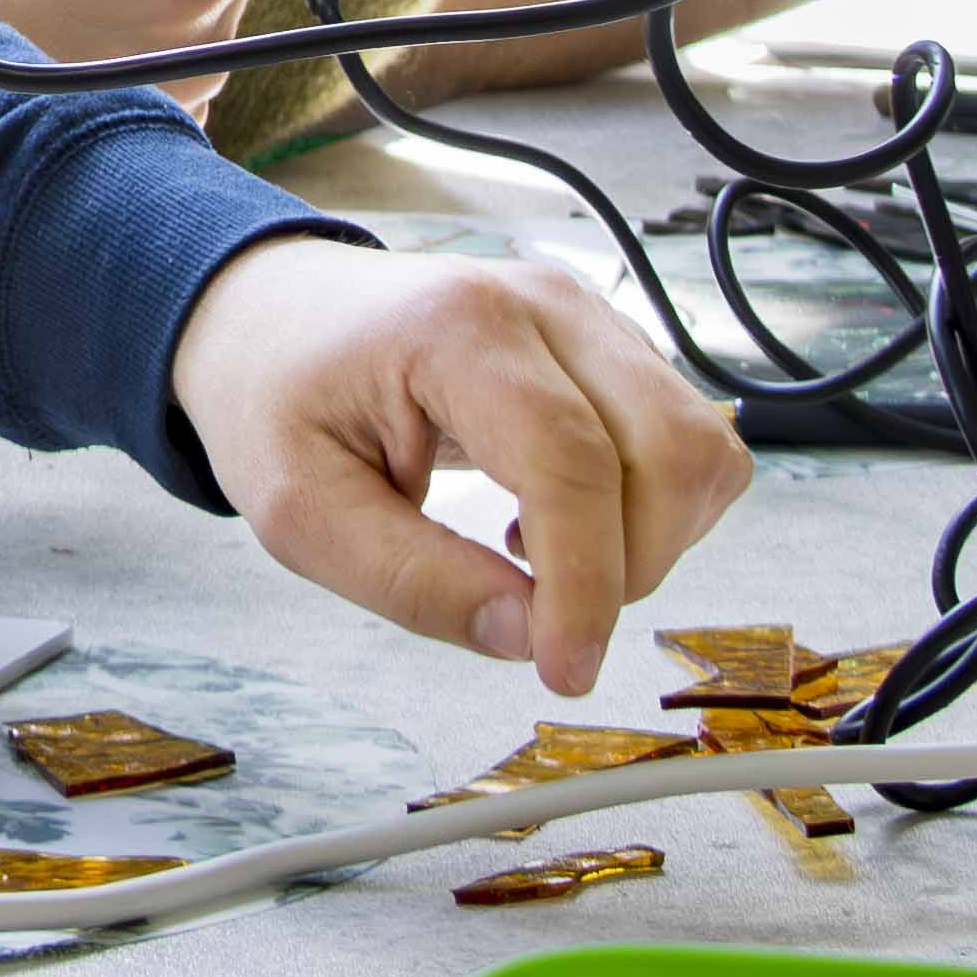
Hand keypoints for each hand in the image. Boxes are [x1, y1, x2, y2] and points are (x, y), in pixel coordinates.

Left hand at [166, 233, 748, 698]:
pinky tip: (563, 520)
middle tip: (542, 616)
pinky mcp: (611, 346)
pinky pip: (690, 443)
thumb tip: (530, 640)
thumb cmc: (278, 399)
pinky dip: (655, 510)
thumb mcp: (299, 511)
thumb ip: (412, 582)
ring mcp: (589, 317)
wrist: (275, 314)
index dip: (585, 584)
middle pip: (670, 451)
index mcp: (456, 328)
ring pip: (700, 450)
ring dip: (650, 540)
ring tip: (537, 555)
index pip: (570, 459)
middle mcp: (545, 304)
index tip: (562, 671)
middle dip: (631, 568)